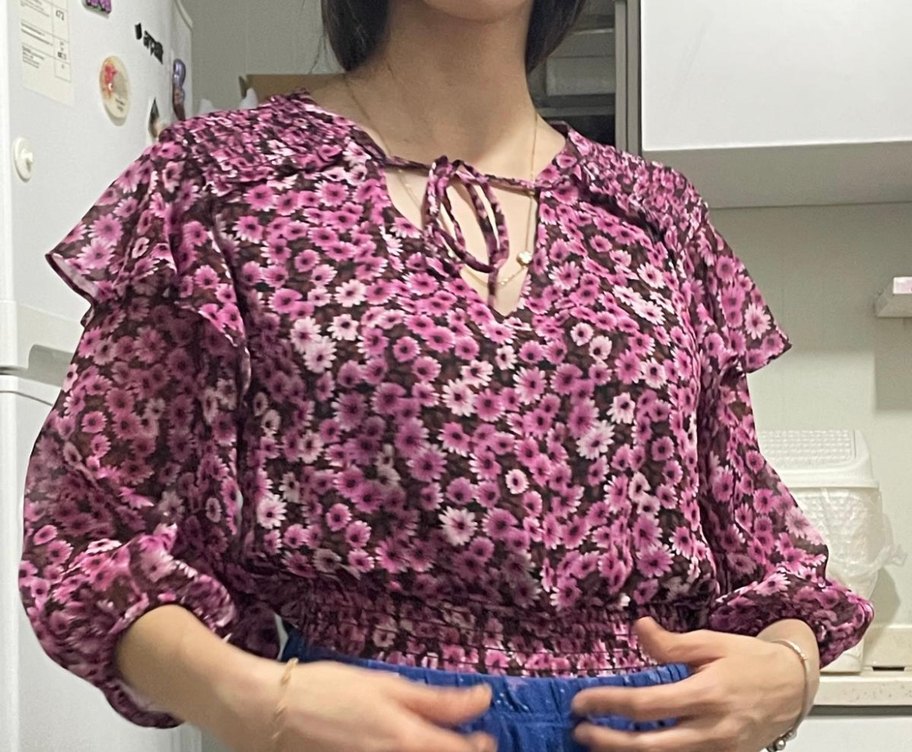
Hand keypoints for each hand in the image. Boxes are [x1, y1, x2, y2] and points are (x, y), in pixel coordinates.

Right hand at [212, 656, 496, 751]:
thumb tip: (483, 699)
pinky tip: (396, 748)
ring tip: (428, 744)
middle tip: (463, 743)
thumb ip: (436, 699)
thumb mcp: (385, 685)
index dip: (481, 745)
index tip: (485, 735)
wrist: (268, 712)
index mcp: (407, 740)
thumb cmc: (327, 690)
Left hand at [569, 617, 809, 751]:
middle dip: (609, 742)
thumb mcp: (711, 642)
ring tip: (597, 743)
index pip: (646, 705)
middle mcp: (712, 729)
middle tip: (580, 731)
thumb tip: (639, 627)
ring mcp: (718, 750)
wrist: (794, 686)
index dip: (608, 704)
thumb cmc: (750, 660)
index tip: (581, 701)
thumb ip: (671, 643)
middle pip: (649, 746)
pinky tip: (632, 747)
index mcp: (706, 694)